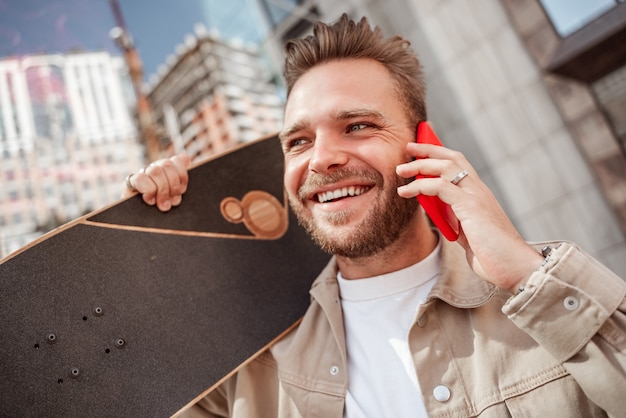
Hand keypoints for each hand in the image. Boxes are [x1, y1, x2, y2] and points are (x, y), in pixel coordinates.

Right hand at [123, 154, 190, 211]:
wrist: (138, 222)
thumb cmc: (159, 209)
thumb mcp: (173, 196)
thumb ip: (179, 179)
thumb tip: (186, 158)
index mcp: (166, 169)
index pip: (176, 160)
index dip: (182, 175)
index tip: (182, 191)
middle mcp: (153, 168)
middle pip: (167, 165)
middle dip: (173, 185)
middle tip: (173, 201)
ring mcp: (141, 174)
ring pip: (155, 171)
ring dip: (162, 190)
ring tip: (163, 204)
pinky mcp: (130, 182)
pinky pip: (141, 179)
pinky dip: (149, 190)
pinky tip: (149, 200)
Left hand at [396, 142, 542, 292]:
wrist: (515, 268)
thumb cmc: (494, 255)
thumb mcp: (469, 234)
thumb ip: (456, 221)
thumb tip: (438, 214)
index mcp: (479, 195)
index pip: (460, 164)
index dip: (441, 154)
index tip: (421, 150)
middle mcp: (479, 191)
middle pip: (452, 158)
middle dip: (428, 150)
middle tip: (407, 147)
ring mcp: (476, 196)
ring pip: (446, 167)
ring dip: (420, 165)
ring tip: (400, 169)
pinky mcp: (471, 206)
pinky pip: (441, 187)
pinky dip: (420, 186)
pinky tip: (405, 192)